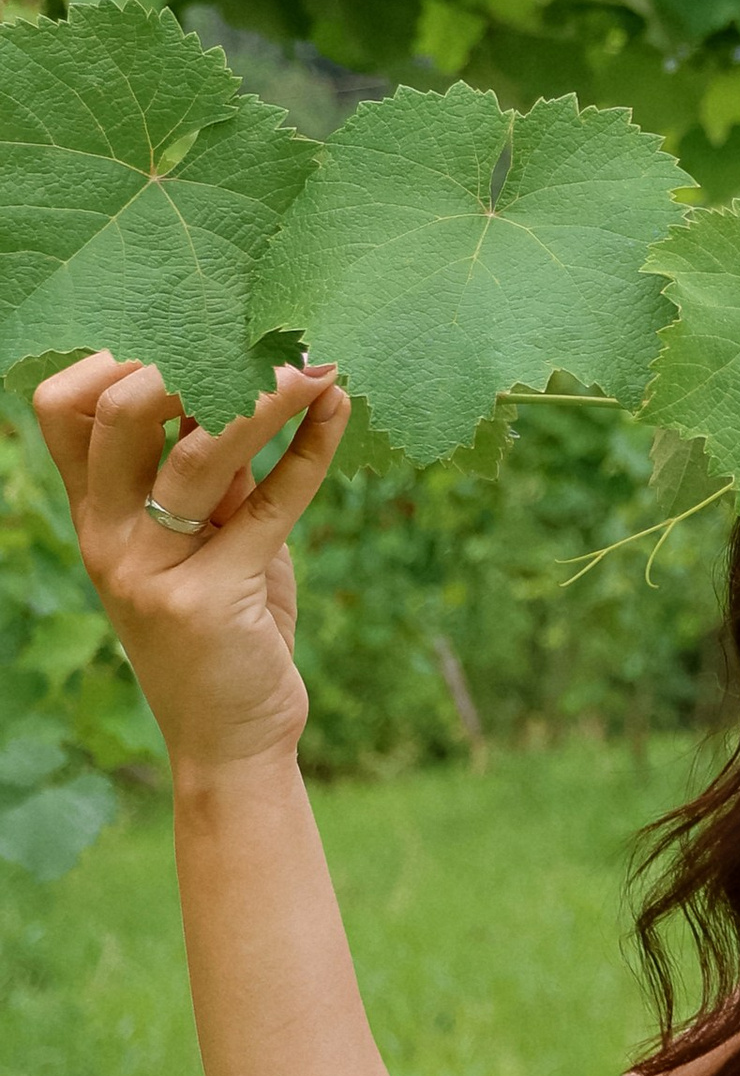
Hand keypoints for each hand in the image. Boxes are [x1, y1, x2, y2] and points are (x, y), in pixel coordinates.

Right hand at [32, 352, 349, 784]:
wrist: (233, 741)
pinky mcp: (215, 599)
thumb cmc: (225, 632)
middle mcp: (110, 536)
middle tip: (258, 337)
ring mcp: (155, 569)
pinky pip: (270, 504)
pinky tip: (339, 412)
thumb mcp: (206, 545)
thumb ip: (212, 478)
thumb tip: (251, 388)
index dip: (116, 357)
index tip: (187, 335)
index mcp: (95, 514)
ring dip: (264, 395)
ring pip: (198, 451)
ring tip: (315, 364)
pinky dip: (311, 449)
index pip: (65, 407)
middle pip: (118, 412)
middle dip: (187, 357)